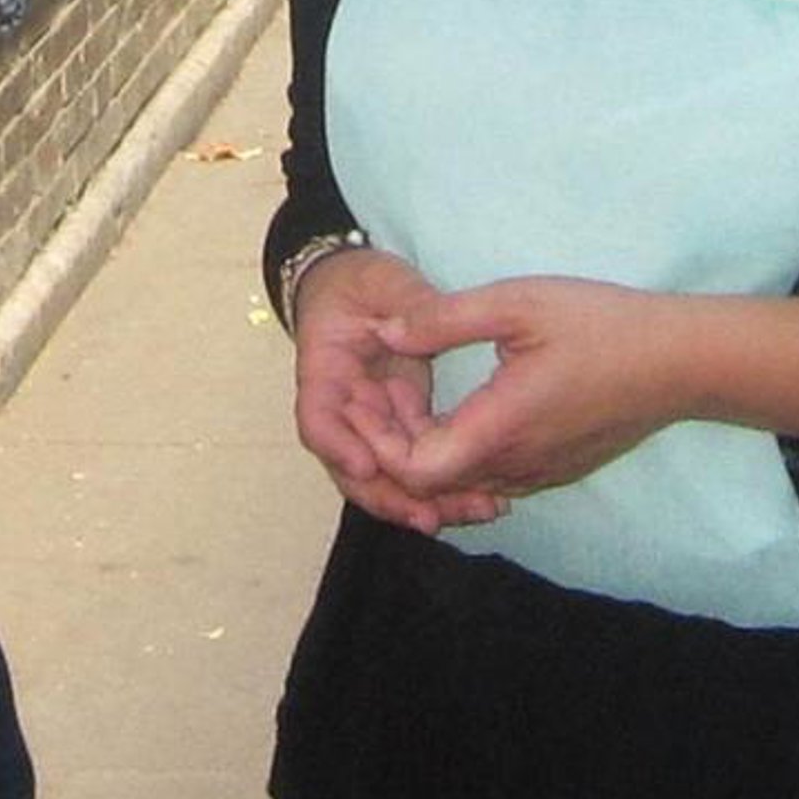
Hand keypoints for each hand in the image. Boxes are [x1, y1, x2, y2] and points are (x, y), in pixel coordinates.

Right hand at [292, 247, 509, 533]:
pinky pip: (415, 461)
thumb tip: (422, 323)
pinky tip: (480, 498)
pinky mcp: (402, 424)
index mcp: (325, 373)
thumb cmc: (364, 282)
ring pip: (385, 476)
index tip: (369, 466)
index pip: (318, 419)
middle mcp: (344, 409)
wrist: (361, 290)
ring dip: (420, 501)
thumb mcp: (384, 281)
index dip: (339, 446)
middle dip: (389, 495)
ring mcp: (373, 421)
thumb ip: (406, 303)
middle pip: (352, 467)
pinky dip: (441, 484)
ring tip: (469, 513)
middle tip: (429, 516)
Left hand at [372, 275, 697, 502]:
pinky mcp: (555, 471)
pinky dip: (462, 456)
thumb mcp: (518, 303)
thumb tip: (383, 333)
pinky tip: (462, 412)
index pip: (412, 470)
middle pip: (429, 485)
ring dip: (427, 452)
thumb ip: (444, 319)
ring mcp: (537, 474)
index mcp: (499, 428)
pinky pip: (492, 479)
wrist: (680, 362)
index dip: (380, 440)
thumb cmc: (602, 325)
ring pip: (460, 485)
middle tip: (386, 390)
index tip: (377, 393)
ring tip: (416, 399)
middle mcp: (514, 465)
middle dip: (394, 444)